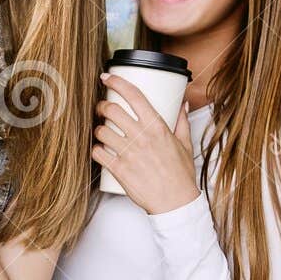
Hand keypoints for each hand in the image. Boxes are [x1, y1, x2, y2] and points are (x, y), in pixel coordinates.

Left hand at [93, 73, 198, 213]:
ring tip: (101, 131)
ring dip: (98, 129)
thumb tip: (182, 104)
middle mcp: (141, 137)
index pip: (133, 95)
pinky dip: (95, 150)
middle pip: (112, 110)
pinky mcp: (119, 170)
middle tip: (102, 108)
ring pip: (101, 131)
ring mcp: (128, 153)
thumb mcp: (185, 143)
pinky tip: (98, 150)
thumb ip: (181, 121)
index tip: (106, 77)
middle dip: (102, 106)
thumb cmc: (180, 174)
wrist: (175, 202)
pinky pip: (98, 153)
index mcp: (157, 127)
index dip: (116, 82)